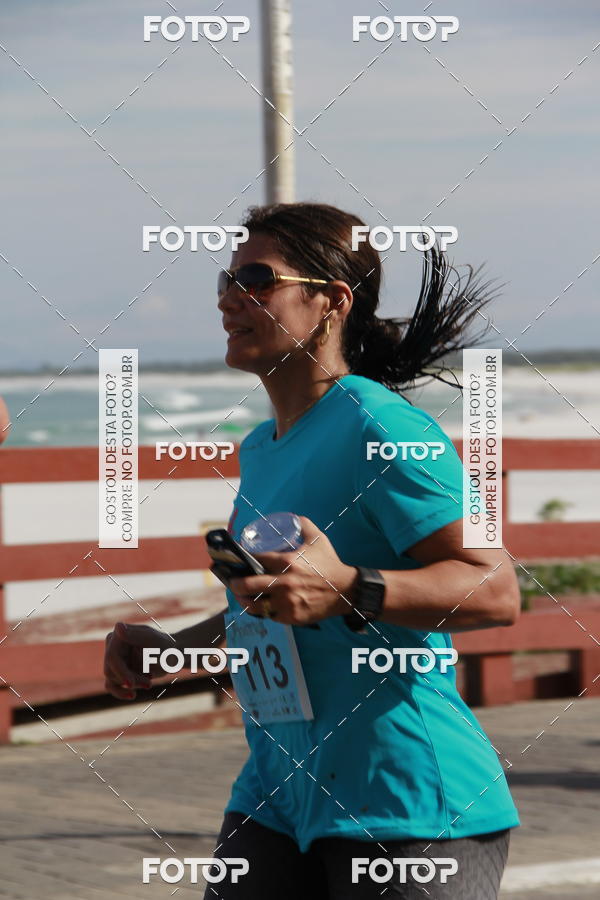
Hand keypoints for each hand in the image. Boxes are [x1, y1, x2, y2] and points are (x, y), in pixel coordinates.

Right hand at [104, 622, 175, 699]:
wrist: (173, 655)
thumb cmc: (166, 645)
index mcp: (119, 634)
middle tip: (149, 683)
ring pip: (112, 680)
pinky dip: (121, 692)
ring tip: (149, 683)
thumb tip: (118, 626)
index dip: (121, 672)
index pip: (112, 656)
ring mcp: (114, 658)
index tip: (130, 685)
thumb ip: (135, 635)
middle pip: (111, 671)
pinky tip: (132, 695)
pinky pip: (111, 685)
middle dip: (131, 679)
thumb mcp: (153, 641)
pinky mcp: (117, 670)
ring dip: (132, 684)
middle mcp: (113, 645)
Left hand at [229, 516, 357, 625]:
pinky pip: (269, 616)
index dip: (244, 559)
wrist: (345, 590)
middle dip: (236, 584)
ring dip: (244, 601)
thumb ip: (303, 524)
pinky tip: (259, 607)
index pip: (256, 559)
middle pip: (248, 585)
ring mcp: (287, 601)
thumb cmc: (329, 563)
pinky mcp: (291, 616)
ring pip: (255, 604)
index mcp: (288, 561)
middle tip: (233, 582)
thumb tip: (291, 516)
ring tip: (241, 597)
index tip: (239, 559)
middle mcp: (284, 582)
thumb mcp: (317, 538)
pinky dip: (262, 611)